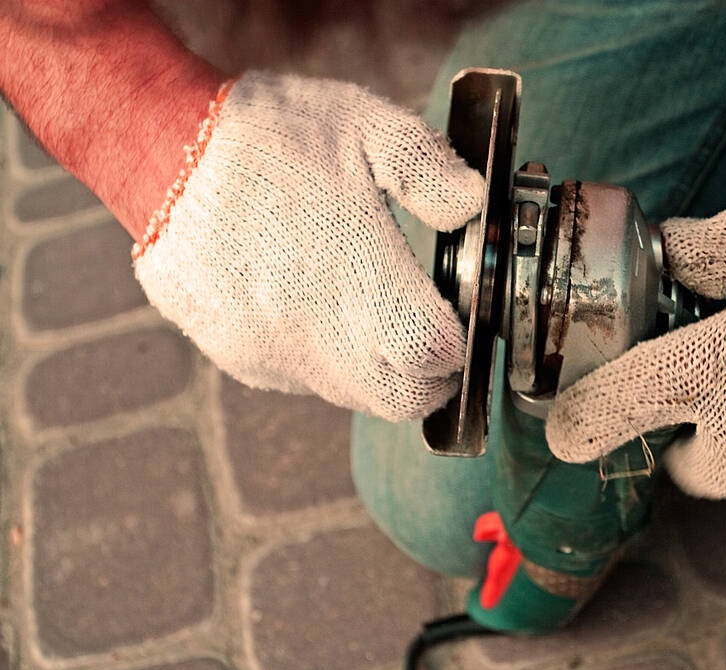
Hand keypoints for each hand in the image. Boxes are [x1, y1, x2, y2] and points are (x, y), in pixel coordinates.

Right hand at [135, 72, 483, 420]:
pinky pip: (299, 380)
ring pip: (349, 395)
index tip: (458, 323)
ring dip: (376, 372)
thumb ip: (429, 168)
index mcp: (359, 277)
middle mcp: (317, 331)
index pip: (433, 356)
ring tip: (374, 318)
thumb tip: (471, 206)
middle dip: (427, 379)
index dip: (458, 347)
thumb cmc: (270, 135)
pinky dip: (323, 362)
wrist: (163, 151)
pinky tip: (315, 310)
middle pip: (399, 399)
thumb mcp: (366, 123)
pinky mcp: (237, 355)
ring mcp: (273, 351)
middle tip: (429, 340)